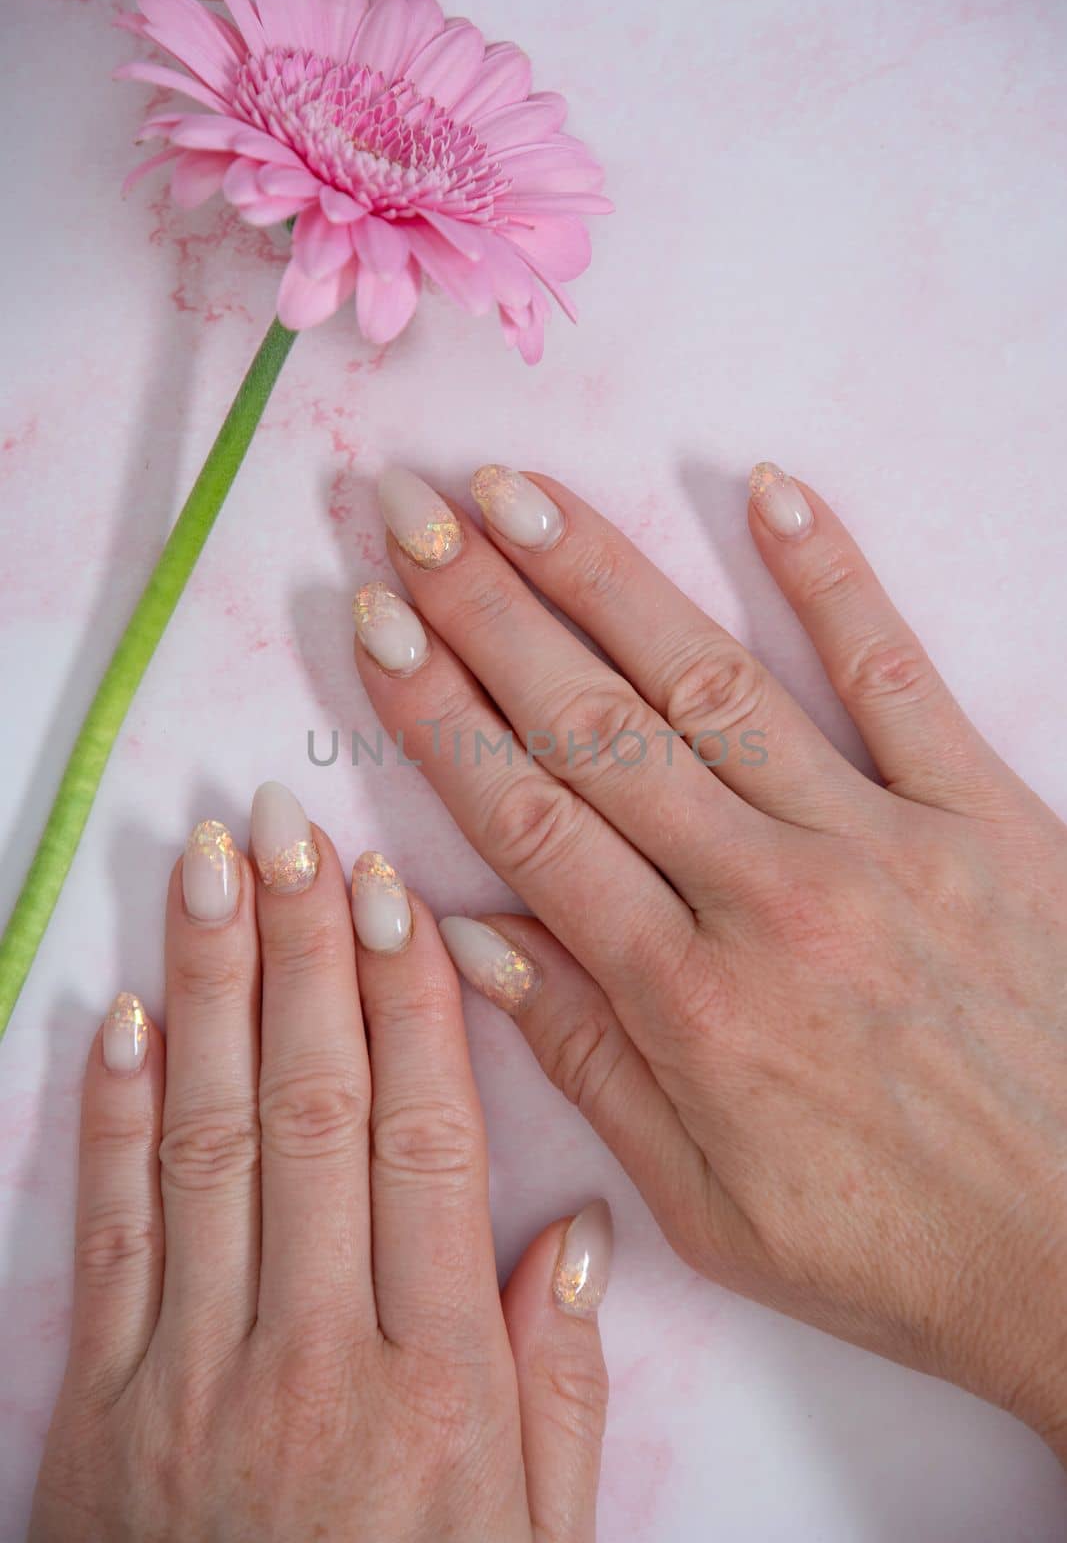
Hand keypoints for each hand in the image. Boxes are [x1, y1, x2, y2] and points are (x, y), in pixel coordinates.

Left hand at [31, 790, 610, 1541]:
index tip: (395, 897)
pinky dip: (111, 1114)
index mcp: (439, 1385)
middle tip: (294, 828)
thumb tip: (571, 1235)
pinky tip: (122, 1014)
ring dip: (211, 988)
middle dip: (305, 951)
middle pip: (314, 1108)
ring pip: (210, 1138)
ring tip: (214, 869)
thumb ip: (558, 1392)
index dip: (409, 1005)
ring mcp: (195, 1374)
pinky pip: (111, 1233)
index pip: (425, 1142)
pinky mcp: (102, 1407)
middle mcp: (317, 1354)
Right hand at [353, 461, 1066, 1457]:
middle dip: (486, 611)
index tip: (374, 626)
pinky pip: (896, 675)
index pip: (530, 820)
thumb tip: (466, 933)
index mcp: (691, 1002)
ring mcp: (883, 842)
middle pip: (596, 728)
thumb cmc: (898, 1246)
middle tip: (407, 516)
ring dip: (606, 577)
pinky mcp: (986, 816)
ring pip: (712, 682)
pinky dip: (832, 578)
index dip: (437, 713)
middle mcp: (771, 899)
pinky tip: (766, 493)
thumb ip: (586, 1058)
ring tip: (517, 495)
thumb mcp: (711, 1206)